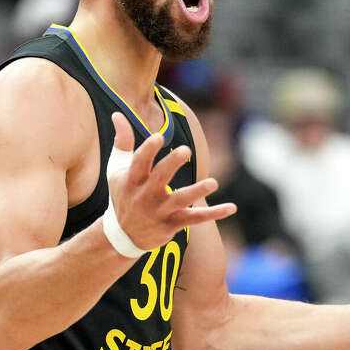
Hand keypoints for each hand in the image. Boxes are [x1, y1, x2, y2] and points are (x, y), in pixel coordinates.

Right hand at [107, 112, 235, 251]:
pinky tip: (231, 207)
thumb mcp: (117, 169)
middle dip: (172, 164)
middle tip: (185, 150)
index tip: (159, 136)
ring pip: (180, 200)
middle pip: (160, 178)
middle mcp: (145, 196)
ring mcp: (160, 211)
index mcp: (131, 180)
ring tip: (213, 183)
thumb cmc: (123, 194)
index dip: (148, 150)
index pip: (139, 163)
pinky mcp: (173, 224)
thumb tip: (117, 114)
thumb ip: (122, 141)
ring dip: (196, 192)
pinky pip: (195, 218)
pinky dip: (214, 214)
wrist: (123, 236)